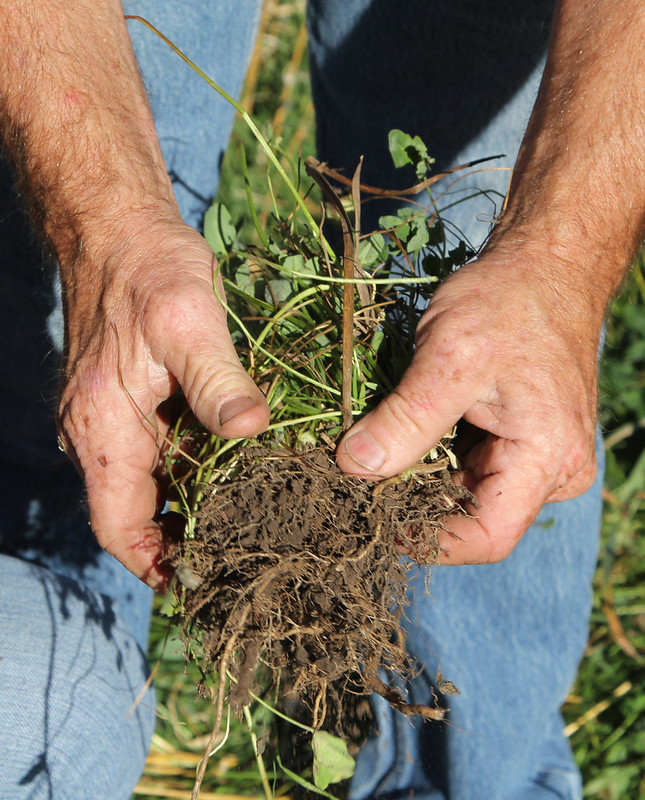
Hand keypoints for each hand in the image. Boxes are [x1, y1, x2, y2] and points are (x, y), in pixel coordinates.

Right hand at [57, 215, 269, 589]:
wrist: (118, 229)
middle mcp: (98, 434)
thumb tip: (251, 431)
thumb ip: (218, 381)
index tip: (199, 583)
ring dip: (191, 507)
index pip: (118, 525)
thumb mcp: (189, 321)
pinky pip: (158, 454)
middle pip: (137, 513)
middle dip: (182, 540)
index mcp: (103, 429)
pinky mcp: (130, 402)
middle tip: (245, 556)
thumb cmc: (148, 270)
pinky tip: (236, 472)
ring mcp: (112, 419)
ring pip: (151, 485)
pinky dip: (192, 471)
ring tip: (251, 523)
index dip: (153, 563)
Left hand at [336, 248, 600, 563]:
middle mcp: (553, 470)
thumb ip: (404, 420)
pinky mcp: (521, 440)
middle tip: (359, 482)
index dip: (427, 539)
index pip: (486, 536)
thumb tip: (354, 468)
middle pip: (474, 517)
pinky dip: (433, 456)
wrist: (544, 265)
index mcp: (548, 458)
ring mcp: (538, 456)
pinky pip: (471, 466)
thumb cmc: (508, 302)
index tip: (372, 518)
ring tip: (375, 453)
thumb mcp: (448, 358)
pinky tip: (401, 436)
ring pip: (467, 492)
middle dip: (415, 504)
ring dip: (420, 478)